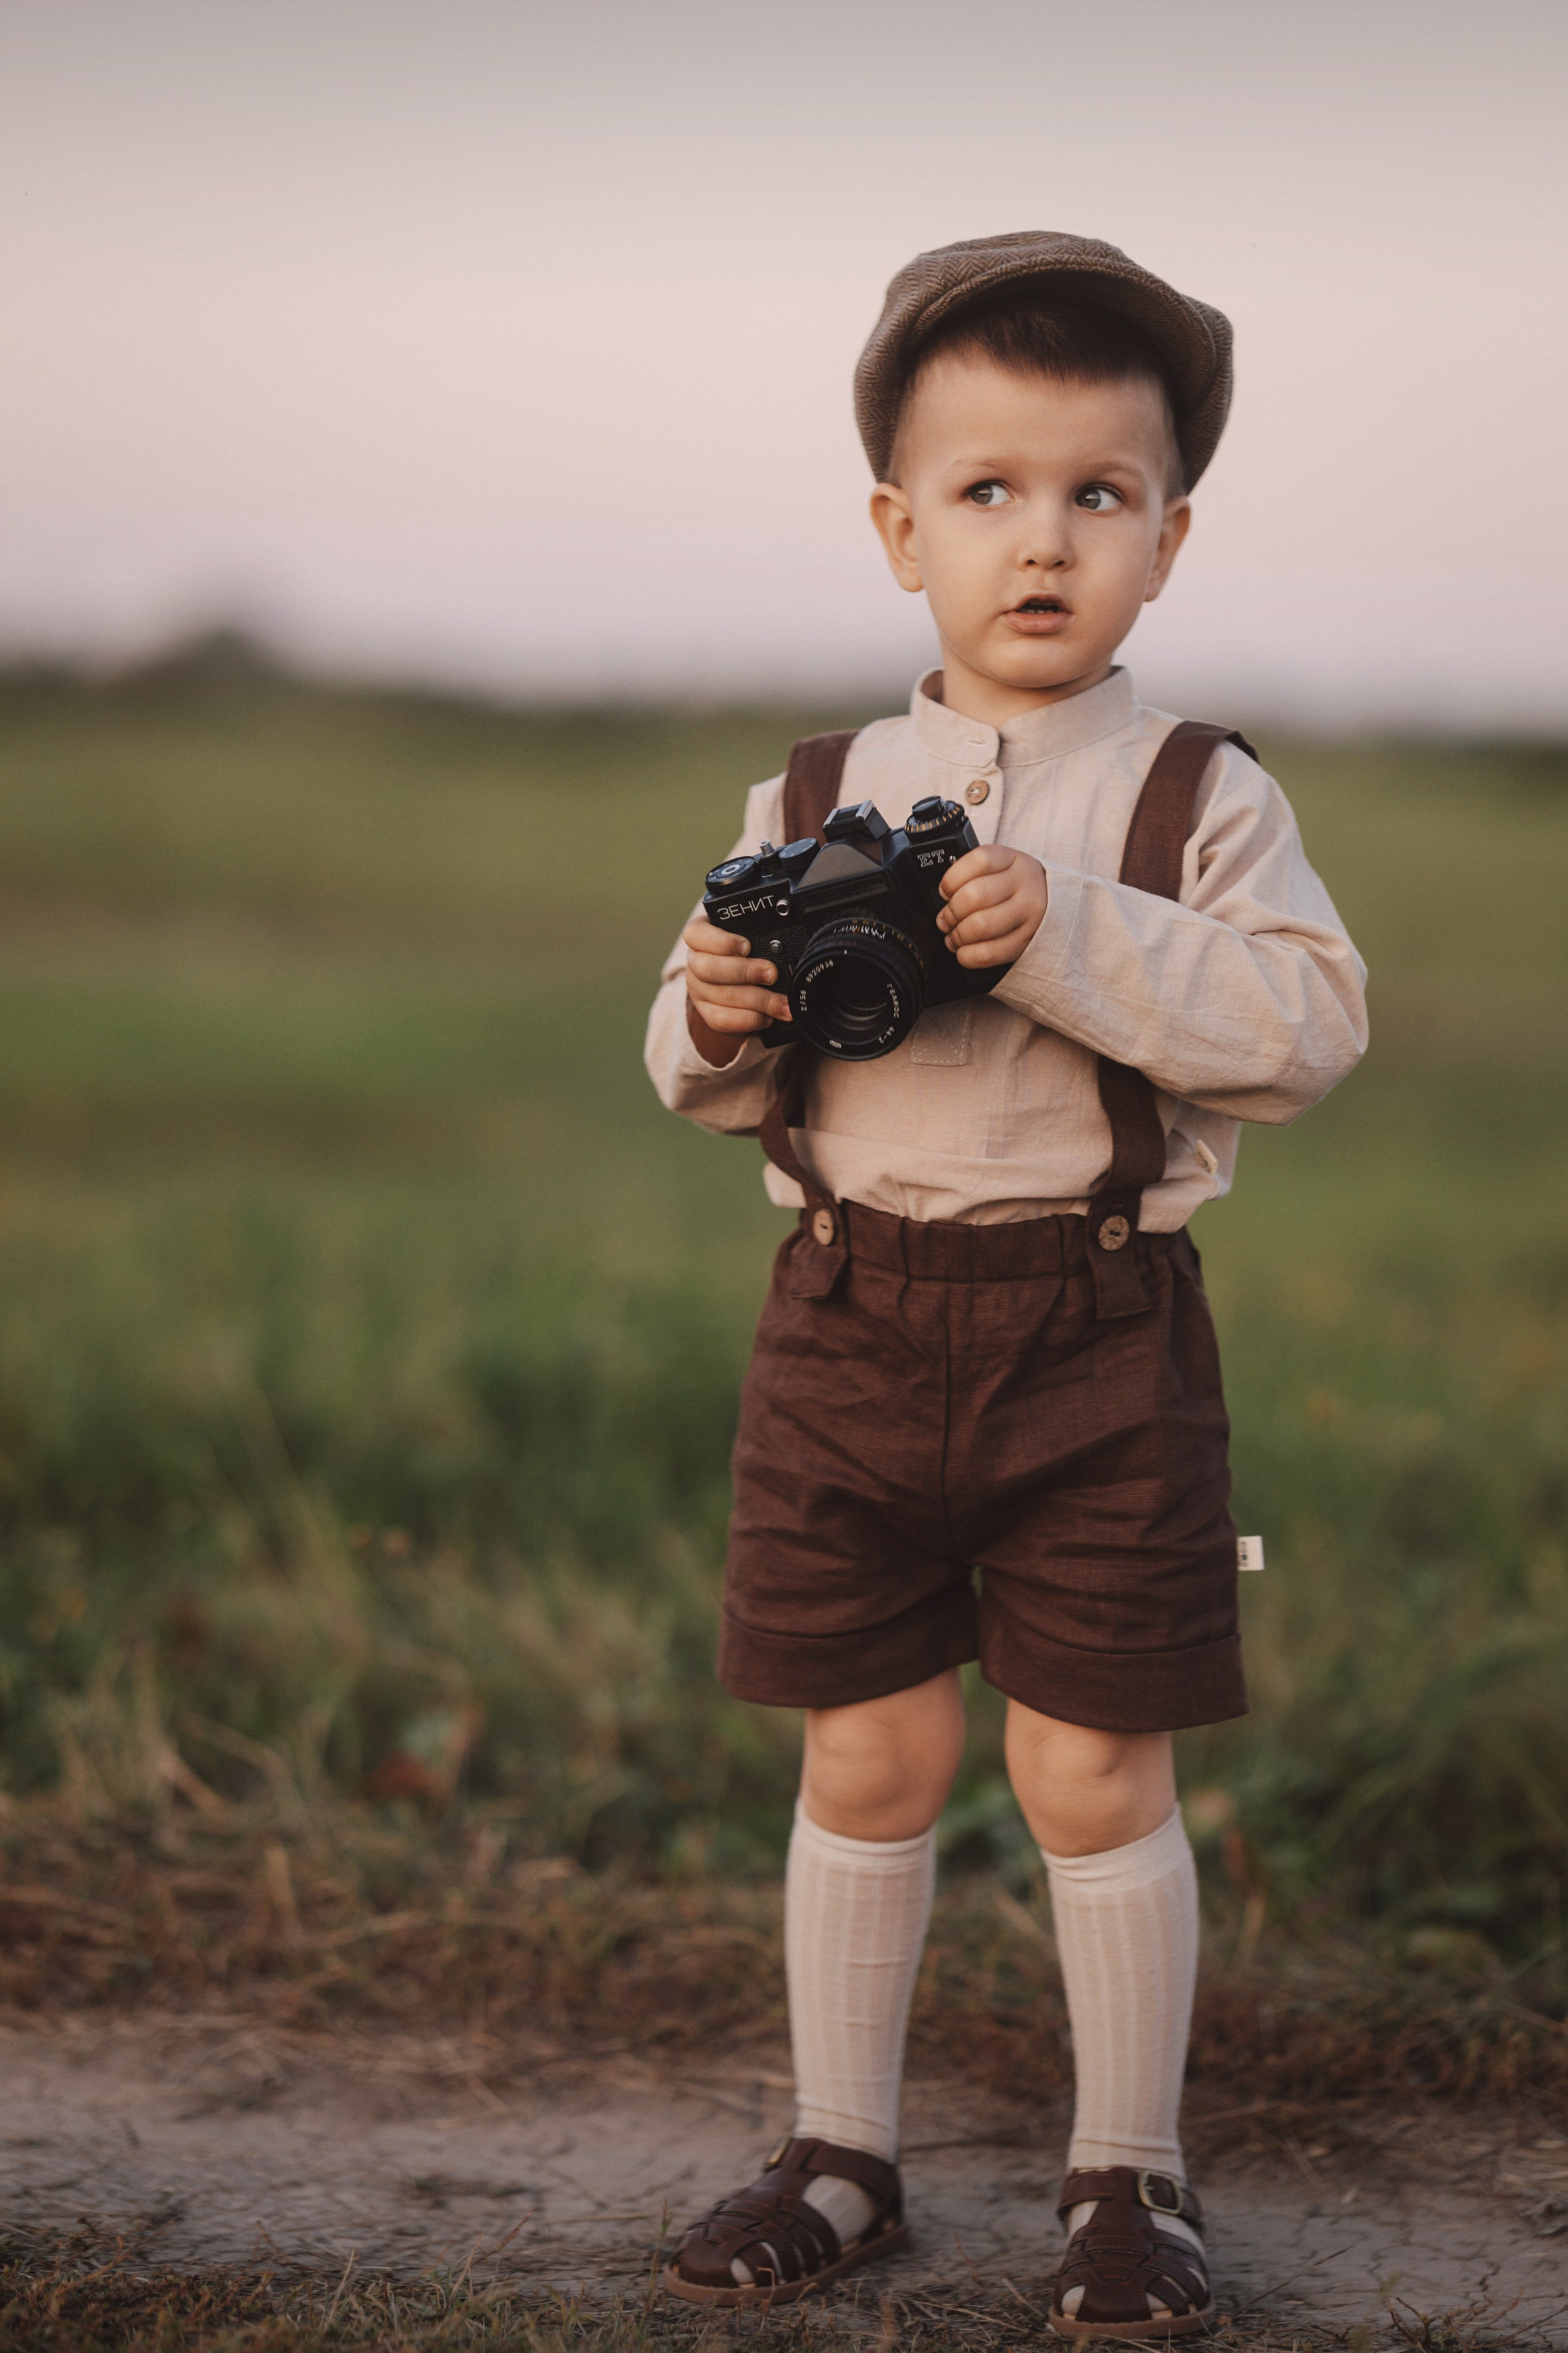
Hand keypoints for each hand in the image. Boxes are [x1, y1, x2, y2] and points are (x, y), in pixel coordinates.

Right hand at [682, 916, 790, 1059]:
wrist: (743, 979)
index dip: (721, 942)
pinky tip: (767, 1018)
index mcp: (701, 936)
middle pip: (707, 968)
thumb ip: (760, 935)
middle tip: (772, 974)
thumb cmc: (749, 950)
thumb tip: (786, 943)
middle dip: (744, 972)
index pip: (696, 934)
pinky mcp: (706, 1012)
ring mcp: (698, 989)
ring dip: (757, 1000)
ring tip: (782, 1003)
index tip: (747, 946)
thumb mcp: (751, 935)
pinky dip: (748, 1019)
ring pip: (719, 996)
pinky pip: (721, 1020)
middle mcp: (695, 962)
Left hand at [937, 844, 1047, 965]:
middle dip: (951, 912)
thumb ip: (972, 875)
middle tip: (946, 919)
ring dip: (958, 935)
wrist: (1050, 905)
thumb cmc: (1013, 888)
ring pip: (981, 925)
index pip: (979, 861)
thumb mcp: (1000, 868)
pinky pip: (989, 953)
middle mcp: (1024, 884)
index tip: (945, 891)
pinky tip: (964, 951)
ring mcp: (1028, 914)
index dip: (953, 878)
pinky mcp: (1026, 942)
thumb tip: (944, 896)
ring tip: (954, 936)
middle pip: (975, 896)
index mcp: (1013, 860)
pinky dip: (968, 956)